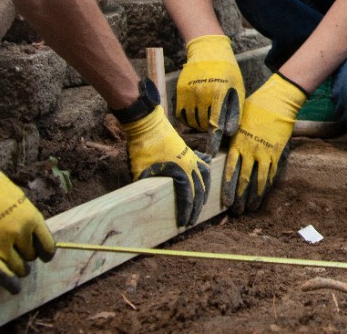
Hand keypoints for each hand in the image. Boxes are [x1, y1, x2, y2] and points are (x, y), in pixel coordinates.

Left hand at [122, 104, 211, 226]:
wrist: (147, 125)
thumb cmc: (142, 148)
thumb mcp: (141, 173)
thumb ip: (146, 188)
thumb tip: (144, 203)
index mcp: (180, 171)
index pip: (187, 196)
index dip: (186, 211)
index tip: (183, 223)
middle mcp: (190, 165)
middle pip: (199, 190)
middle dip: (196, 207)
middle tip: (191, 221)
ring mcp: (191, 157)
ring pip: (205, 177)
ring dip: (205, 192)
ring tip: (202, 203)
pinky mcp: (189, 151)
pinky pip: (203, 163)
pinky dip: (205, 172)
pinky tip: (206, 178)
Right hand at [176, 34, 244, 154]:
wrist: (208, 51)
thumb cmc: (228, 71)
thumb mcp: (237, 89)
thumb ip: (234, 111)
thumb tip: (230, 133)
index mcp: (219, 95)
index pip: (215, 125)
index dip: (213, 141)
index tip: (211, 153)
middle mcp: (202, 95)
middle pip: (203, 125)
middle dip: (209, 129)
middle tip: (214, 124)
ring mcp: (189, 93)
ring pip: (191, 121)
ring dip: (199, 124)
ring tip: (207, 116)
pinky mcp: (180, 91)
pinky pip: (181, 114)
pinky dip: (188, 118)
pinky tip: (196, 112)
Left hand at [222, 73, 305, 213]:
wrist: (278, 100)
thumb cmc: (255, 106)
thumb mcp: (237, 120)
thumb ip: (229, 136)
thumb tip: (216, 146)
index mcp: (237, 143)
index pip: (230, 171)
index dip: (228, 188)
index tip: (226, 202)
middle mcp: (250, 151)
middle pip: (243, 180)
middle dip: (239, 198)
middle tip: (236, 211)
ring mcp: (265, 153)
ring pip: (258, 181)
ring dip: (254, 197)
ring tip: (250, 209)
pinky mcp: (277, 153)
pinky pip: (271, 173)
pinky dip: (266, 186)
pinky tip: (263, 194)